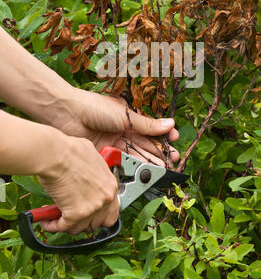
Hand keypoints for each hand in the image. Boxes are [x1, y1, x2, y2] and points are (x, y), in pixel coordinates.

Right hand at [39, 135, 118, 234]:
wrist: (55, 154)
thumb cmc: (70, 151)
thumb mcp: (92, 157)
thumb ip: (94, 171)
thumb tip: (87, 173)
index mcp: (110, 185)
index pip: (111, 211)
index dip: (97, 214)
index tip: (86, 213)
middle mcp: (105, 198)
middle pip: (97, 222)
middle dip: (82, 221)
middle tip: (70, 215)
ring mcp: (92, 208)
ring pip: (79, 228)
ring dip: (66, 224)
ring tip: (55, 216)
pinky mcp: (76, 215)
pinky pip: (63, 227)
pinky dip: (52, 225)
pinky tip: (46, 219)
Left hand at [48, 87, 179, 165]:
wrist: (67, 114)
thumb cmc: (95, 107)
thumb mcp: (125, 115)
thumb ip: (147, 124)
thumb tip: (170, 124)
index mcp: (128, 118)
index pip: (150, 128)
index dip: (162, 135)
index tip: (174, 140)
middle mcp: (122, 131)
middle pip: (145, 144)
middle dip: (159, 151)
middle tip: (173, 160)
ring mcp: (113, 143)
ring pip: (135, 154)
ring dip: (149, 161)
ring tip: (163, 168)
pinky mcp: (104, 155)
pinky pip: (121, 162)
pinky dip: (132, 167)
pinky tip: (143, 171)